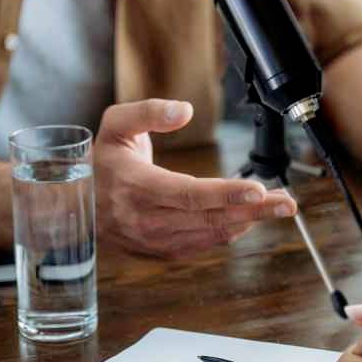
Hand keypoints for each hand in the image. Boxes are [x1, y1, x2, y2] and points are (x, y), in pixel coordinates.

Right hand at [94, 99, 296, 257]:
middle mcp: (147, 220)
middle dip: (254, 210)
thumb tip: (184, 110)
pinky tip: (250, 219)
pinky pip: (202, 245)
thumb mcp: (115, 125)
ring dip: (248, 222)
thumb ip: (148, 112)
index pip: (190, 194)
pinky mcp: (161, 251)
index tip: (259, 190)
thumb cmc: (101, 161)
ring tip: (278, 207)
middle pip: (209, 217)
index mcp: (137, 187)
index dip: (227, 194)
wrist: (75, 206)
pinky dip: (229, 233)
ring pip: (210, 234)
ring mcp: (154, 240)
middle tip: (287, 202)